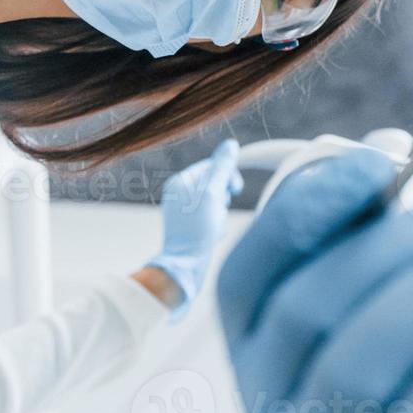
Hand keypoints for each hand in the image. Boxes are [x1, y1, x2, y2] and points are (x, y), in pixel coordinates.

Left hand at [144, 138, 243, 318]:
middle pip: (213, 182)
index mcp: (180, 182)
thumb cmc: (199, 230)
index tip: (235, 190)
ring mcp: (181, 210)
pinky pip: (208, 216)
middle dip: (223, 195)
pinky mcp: (186, 226)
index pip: (211, 165)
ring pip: (213, 200)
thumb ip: (222, 168)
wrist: (184, 267)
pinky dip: (215, 223)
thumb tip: (231, 144)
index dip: (227, 176)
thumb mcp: (213, 195)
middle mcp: (177, 193)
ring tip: (215, 226)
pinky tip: (213, 235)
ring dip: (221, 211)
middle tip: (222, 211)